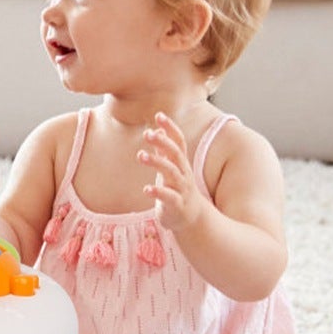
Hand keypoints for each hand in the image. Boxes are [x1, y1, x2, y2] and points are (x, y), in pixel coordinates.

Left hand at [140, 113, 204, 231]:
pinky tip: (146, 189)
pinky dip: (158, 192)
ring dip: (157, 163)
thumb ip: (164, 151)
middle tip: (147, 133)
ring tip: (140, 155)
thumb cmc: (177, 189)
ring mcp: (181, 189)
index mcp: (181, 163)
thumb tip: (158, 130)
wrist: (192, 218)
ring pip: (172, 173)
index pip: (178, 142)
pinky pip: (168, 197)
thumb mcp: (171, 168)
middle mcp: (184, 173)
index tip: (159, 115)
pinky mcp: (176, 205)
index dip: (170, 128)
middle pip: (176, 154)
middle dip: (163, 143)